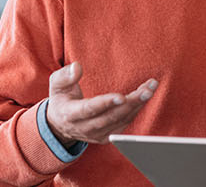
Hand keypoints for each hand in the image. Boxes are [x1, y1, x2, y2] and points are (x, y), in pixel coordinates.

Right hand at [42, 62, 157, 144]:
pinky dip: (135, 110)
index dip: (105, 104)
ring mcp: (97, 135)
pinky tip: (143, 96)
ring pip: (121, 121)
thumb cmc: (61, 99)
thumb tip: (77, 67)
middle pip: (111, 117)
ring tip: (150, 88)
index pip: (89, 110)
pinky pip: (124, 124)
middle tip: (147, 90)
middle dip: (131, 103)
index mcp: (70, 114)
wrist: (60, 125)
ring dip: (137, 105)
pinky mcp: (107, 137)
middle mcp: (85, 128)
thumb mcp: (56, 85)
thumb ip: (65, 75)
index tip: (121, 97)